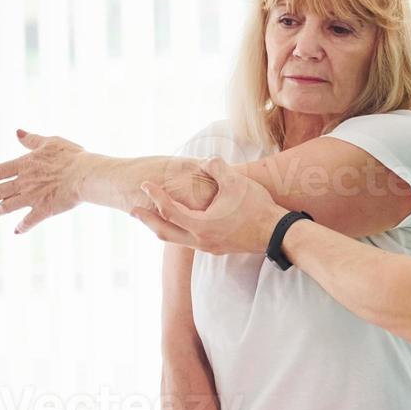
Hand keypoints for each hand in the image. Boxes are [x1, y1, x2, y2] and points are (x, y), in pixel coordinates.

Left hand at [0, 129, 85, 233]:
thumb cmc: (71, 156)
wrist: (85, 175)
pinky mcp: (45, 209)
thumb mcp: (51, 142)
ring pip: (8, 206)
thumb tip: (18, 133)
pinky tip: (17, 231)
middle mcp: (24, 182)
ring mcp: (33, 197)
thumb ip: (32, 140)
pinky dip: (23, 226)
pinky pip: (30, 220)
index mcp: (24, 164)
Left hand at [132, 157, 286, 255]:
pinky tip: (182, 223)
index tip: (145, 185)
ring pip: (176, 239)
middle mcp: (200, 240)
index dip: (154, 196)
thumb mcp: (235, 182)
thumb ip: (215, 167)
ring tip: (154, 216)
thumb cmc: (257, 208)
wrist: (277, 234)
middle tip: (133, 210)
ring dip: (162, 227)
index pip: (168, 209)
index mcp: (200, 225)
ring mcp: (208, 247)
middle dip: (147, 220)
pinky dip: (178, 231)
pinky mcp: (218, 249)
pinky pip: (189, 241)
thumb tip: (205, 160)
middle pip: (164, 232)